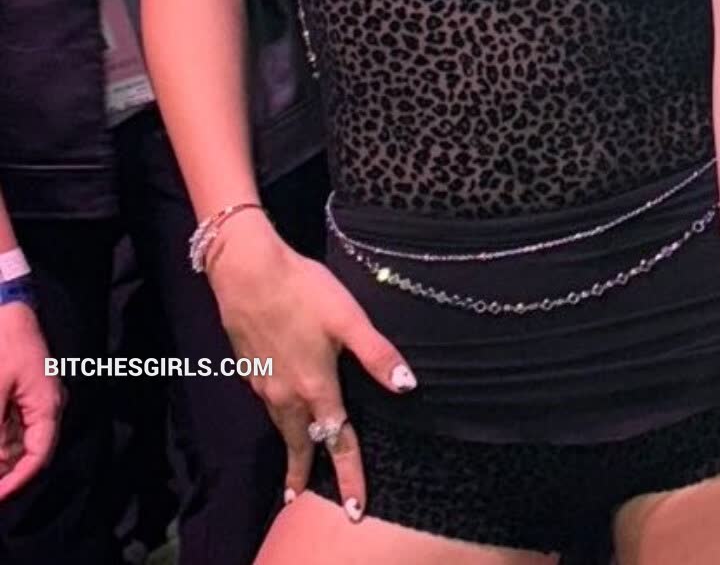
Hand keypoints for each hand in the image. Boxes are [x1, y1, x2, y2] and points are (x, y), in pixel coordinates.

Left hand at [0, 301, 63, 500]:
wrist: (7, 308)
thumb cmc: (5, 345)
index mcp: (47, 406)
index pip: (38, 457)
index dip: (17, 482)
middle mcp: (46, 407)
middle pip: (28, 453)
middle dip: (5, 471)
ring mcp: (34, 401)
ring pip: (18, 443)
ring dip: (1, 456)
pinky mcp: (22, 396)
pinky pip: (12, 428)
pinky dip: (1, 440)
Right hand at [205, 210, 417, 524]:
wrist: (247, 271)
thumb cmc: (304, 290)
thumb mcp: (349, 318)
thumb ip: (377, 354)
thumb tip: (408, 386)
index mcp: (315, 387)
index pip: (338, 441)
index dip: (349, 476)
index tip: (356, 510)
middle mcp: (286, 394)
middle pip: (301, 442)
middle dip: (304, 472)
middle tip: (301, 496)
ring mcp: (263, 382)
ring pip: (281, 424)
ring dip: (290, 447)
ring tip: (294, 462)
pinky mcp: (249, 367)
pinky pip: (267, 404)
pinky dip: (277, 418)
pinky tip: (280, 409)